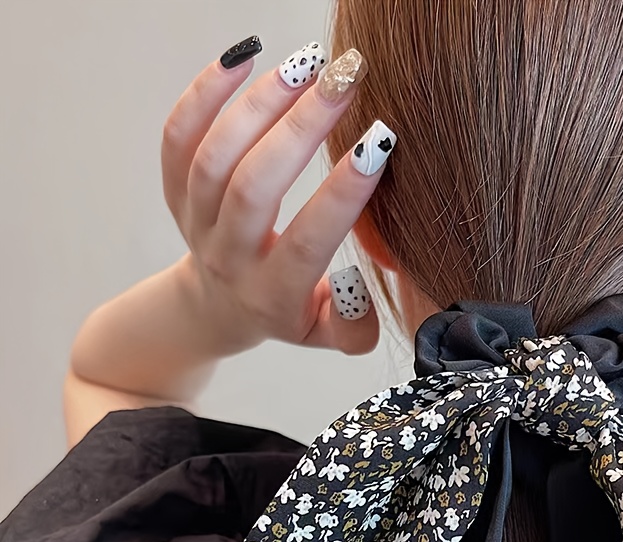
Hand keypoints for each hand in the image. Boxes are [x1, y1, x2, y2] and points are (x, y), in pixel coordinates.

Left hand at [161, 41, 392, 354]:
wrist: (216, 309)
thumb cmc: (286, 312)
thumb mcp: (325, 334)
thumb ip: (352, 327)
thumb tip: (360, 285)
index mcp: (273, 295)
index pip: (307, 241)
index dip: (343, 193)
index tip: (379, 141)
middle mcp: (228, 256)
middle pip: (254, 186)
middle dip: (301, 128)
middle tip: (345, 80)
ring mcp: (196, 221)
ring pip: (216, 156)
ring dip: (261, 103)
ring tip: (307, 63)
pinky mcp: (175, 189)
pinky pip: (178, 137)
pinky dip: (204, 93)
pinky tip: (245, 57)